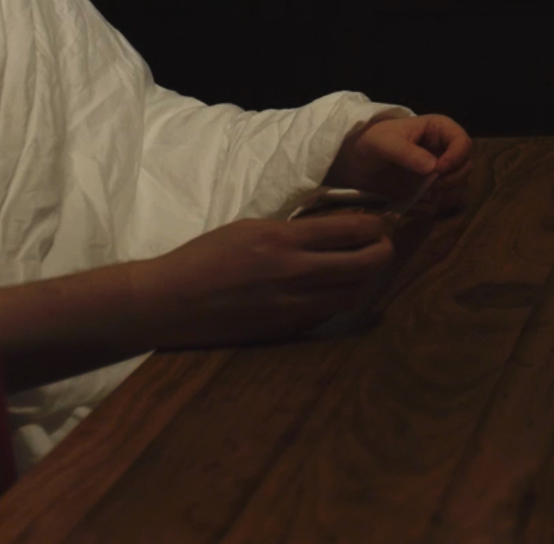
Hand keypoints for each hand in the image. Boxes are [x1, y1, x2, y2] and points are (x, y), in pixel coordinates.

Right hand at [129, 212, 395, 348]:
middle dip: (383, 253)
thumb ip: (293, 231)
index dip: (374, 226)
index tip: (378, 223)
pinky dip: (339, 300)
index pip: (352, 230)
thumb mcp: (251, 228)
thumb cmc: (206, 257)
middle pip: (365, 265)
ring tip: (363, 270)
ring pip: (353, 295)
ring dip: (366, 281)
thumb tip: (331, 229)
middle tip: (383, 246)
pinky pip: (328, 314)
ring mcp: (293, 307)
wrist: (170, 301)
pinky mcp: (286, 331)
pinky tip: (335, 291)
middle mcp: (295, 273)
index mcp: (284, 240)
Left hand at [331, 113, 473, 206]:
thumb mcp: (385, 143)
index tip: (438, 170)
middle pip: (466, 163)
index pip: (462, 141)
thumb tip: (433, 167)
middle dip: (454, 177)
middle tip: (434, 187)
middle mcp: (444, 147)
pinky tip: (430, 202)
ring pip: (462, 180)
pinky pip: (450, 194)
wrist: (356, 157)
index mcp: (438, 129)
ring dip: (452, 191)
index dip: (456, 156)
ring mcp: (441, 167)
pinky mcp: (433, 184)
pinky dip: (445, 200)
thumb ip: (407, 153)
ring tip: (432, 196)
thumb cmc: (371, 141)